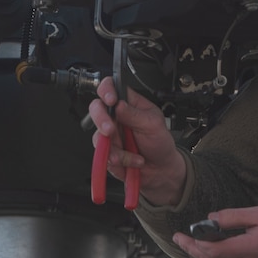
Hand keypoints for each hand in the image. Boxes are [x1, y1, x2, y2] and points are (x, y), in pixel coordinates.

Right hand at [88, 77, 186, 205]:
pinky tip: (133, 160)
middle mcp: (116, 117)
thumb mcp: (154, 125)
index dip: (107, 90)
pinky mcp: (107, 151)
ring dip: (115, 147)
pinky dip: (120, 160)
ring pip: (97, 135)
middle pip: (96, 109)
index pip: (111, 88)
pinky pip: (103, 154)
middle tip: (110, 130)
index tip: (110, 100)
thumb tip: (119, 105)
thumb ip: (135, 115)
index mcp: (129, 105)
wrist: (161, 169)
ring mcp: (110, 134)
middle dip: (101, 119)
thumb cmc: (160, 143)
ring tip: (132, 153)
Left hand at [172, 206, 257, 257]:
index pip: (212, 249)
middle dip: (191, 249)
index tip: (183, 234)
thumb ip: (235, 216)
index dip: (194, 242)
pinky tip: (213, 255)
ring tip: (196, 245)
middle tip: (182, 239)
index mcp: (251, 247)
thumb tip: (210, 218)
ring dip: (201, 257)